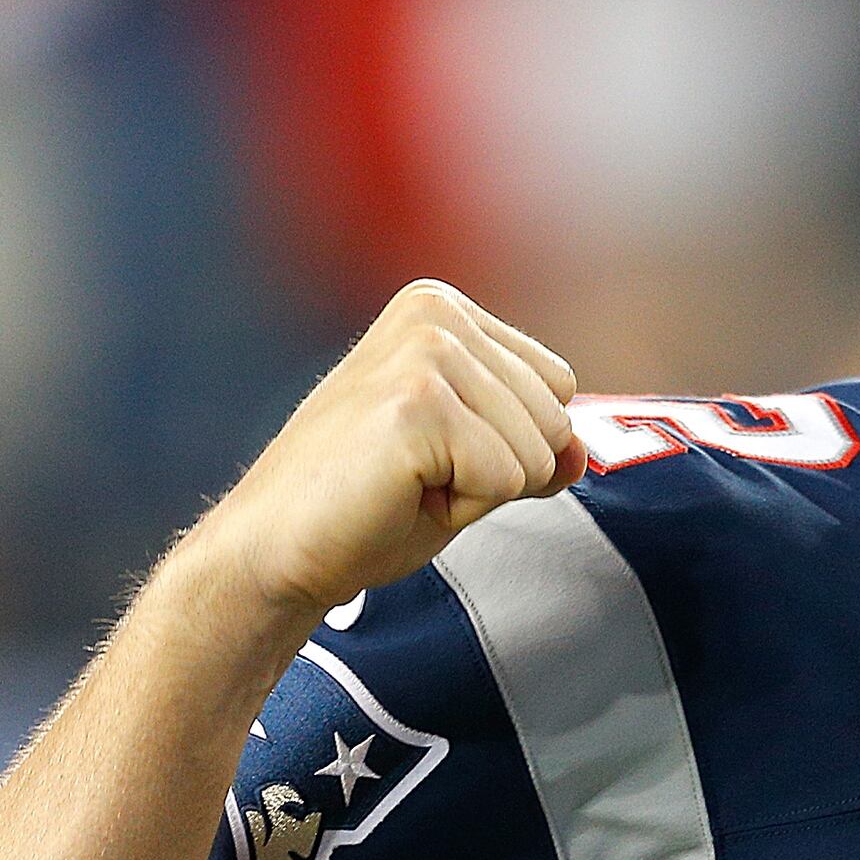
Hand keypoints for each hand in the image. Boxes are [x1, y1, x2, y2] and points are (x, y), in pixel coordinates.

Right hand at [197, 281, 587, 617]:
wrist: (276, 549)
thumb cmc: (364, 504)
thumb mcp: (470, 464)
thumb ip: (534, 445)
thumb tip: (583, 451)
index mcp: (444, 310)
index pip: (558, 386)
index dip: (509, 444)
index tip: (433, 455)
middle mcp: (437, 315)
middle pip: (556, 418)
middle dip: (499, 471)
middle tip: (414, 476)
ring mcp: (426, 353)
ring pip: (539, 452)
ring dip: (479, 491)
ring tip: (405, 483)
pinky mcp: (418, 403)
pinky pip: (507, 480)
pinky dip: (462, 508)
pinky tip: (399, 493)